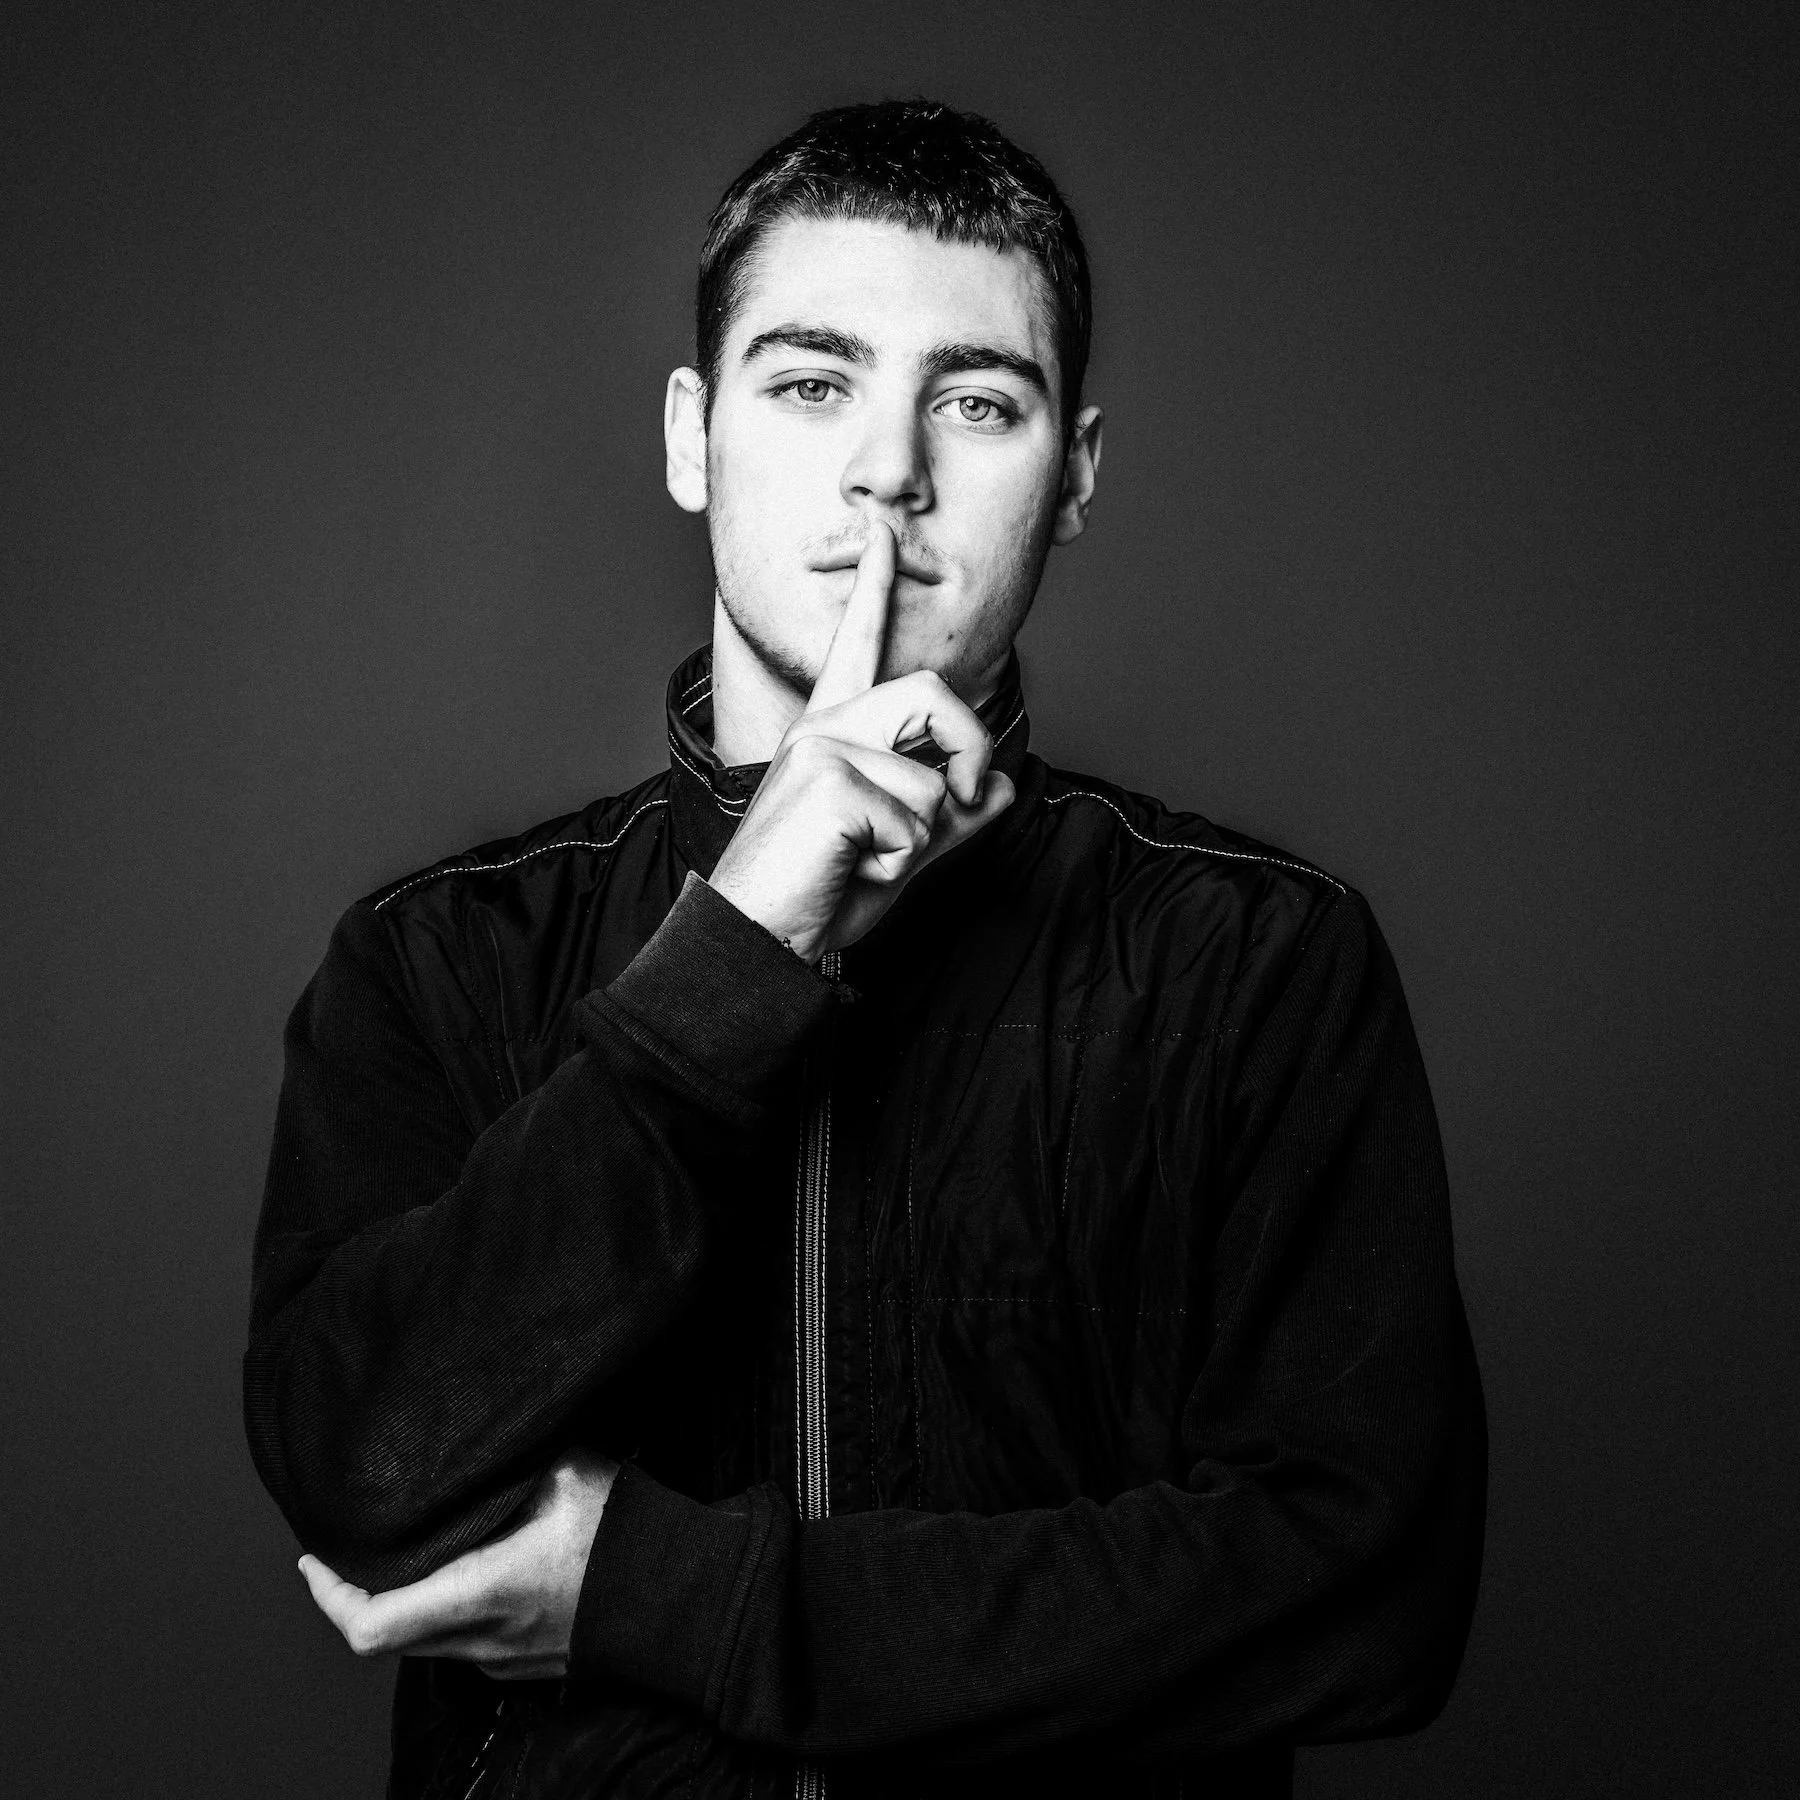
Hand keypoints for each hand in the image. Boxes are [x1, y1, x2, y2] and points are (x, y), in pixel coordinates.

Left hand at [298, 1449, 618, 1681]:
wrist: (679, 1596)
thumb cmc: (625, 1532)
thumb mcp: (565, 1471)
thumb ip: (507, 1459)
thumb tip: (472, 1431)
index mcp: (483, 1592)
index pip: (371, 1624)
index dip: (329, 1595)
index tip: (314, 1557)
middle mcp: (482, 1637)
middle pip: (384, 1635)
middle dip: (355, 1592)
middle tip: (344, 1544)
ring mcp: (500, 1657)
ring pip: (420, 1640)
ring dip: (397, 1601)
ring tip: (395, 1549)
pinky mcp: (521, 1659)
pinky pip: (457, 1641)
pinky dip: (436, 1607)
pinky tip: (453, 1567)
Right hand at [708, 521, 1015, 961]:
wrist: (758, 937)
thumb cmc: (820, 892)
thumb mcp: (900, 848)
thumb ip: (950, 815)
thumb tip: (1002, 784)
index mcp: (832, 731)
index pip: (858, 645)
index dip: (872, 585)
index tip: (879, 531)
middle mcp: (824, 727)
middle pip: (933, 693)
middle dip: (970, 749)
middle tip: (962, 800)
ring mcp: (822, 749)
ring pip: (932, 777)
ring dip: (923, 837)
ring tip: (869, 858)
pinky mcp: (828, 781)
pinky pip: (917, 818)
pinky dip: (902, 861)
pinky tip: (853, 868)